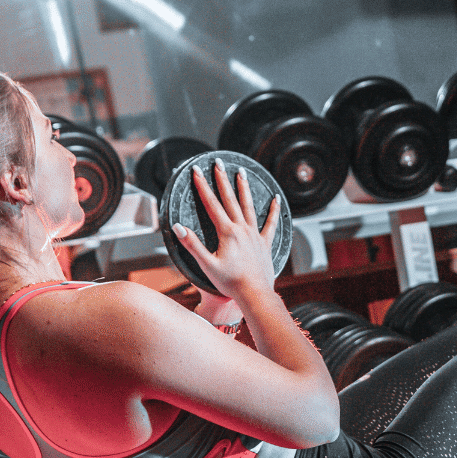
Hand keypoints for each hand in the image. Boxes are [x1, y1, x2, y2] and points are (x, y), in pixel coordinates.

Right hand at [171, 159, 279, 303]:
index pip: (212, 204)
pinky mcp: (265, 243)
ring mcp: (255, 234)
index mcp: (227, 232)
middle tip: (218, 163)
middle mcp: (242, 229)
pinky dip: (274, 210)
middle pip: (230, 199)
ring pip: (249, 206)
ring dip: (244, 188)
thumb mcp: (207, 265)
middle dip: (222, 180)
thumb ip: (193, 245)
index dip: (203, 186)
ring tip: (241, 173)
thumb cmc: (230, 283)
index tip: (196, 171)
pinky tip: (277, 199)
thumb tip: (179, 227)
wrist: (255, 293)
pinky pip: (271, 223)